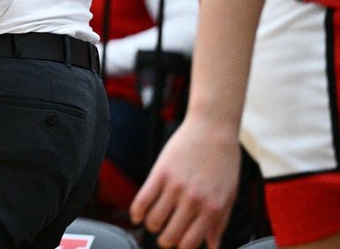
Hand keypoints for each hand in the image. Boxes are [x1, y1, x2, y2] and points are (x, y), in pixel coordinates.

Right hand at [131, 115, 239, 247]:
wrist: (213, 129)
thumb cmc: (224, 161)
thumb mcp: (229, 195)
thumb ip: (219, 222)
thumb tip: (212, 246)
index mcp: (213, 208)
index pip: (190, 242)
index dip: (181, 247)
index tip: (178, 244)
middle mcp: (194, 200)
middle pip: (170, 235)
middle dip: (165, 241)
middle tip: (164, 237)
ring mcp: (175, 186)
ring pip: (154, 220)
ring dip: (152, 226)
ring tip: (154, 223)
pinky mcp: (160, 172)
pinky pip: (143, 199)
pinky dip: (137, 212)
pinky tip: (137, 216)